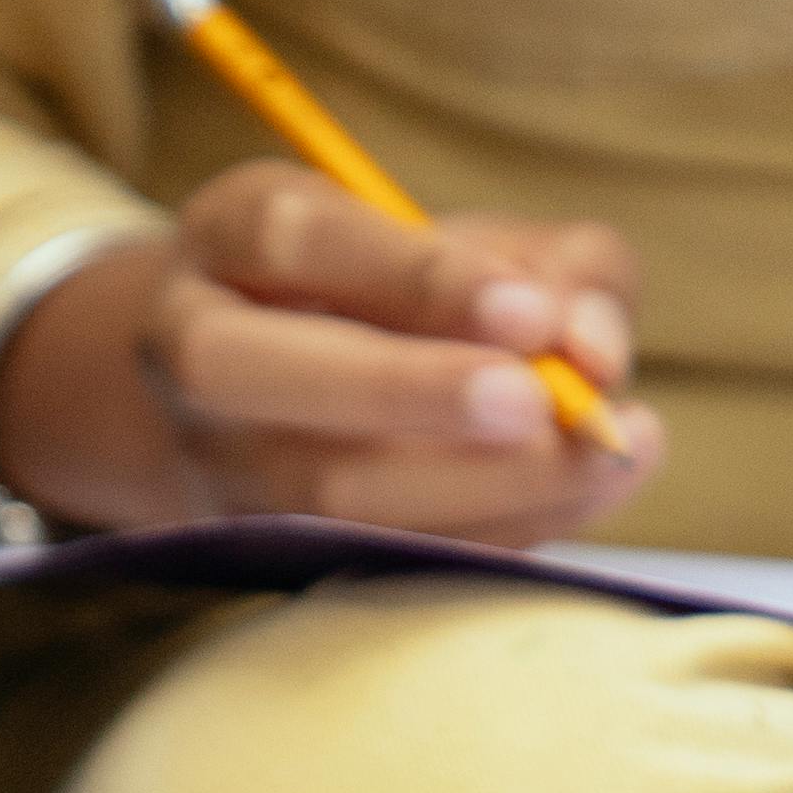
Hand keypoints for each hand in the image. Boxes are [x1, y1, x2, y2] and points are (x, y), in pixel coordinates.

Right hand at [0, 158, 661, 543]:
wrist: (274, 401)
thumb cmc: (394, 302)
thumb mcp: (467, 243)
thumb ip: (550, 269)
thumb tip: (593, 348)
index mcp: (231, 237)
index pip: (297, 241)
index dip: (417, 279)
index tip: (533, 314)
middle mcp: (191, 346)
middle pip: (249, 369)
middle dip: (404, 390)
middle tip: (536, 404)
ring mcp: (212, 460)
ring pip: (311, 488)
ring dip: (471, 483)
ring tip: (600, 453)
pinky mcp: (258, 549)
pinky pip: (370, 554)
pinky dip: (491, 530)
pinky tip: (582, 492)